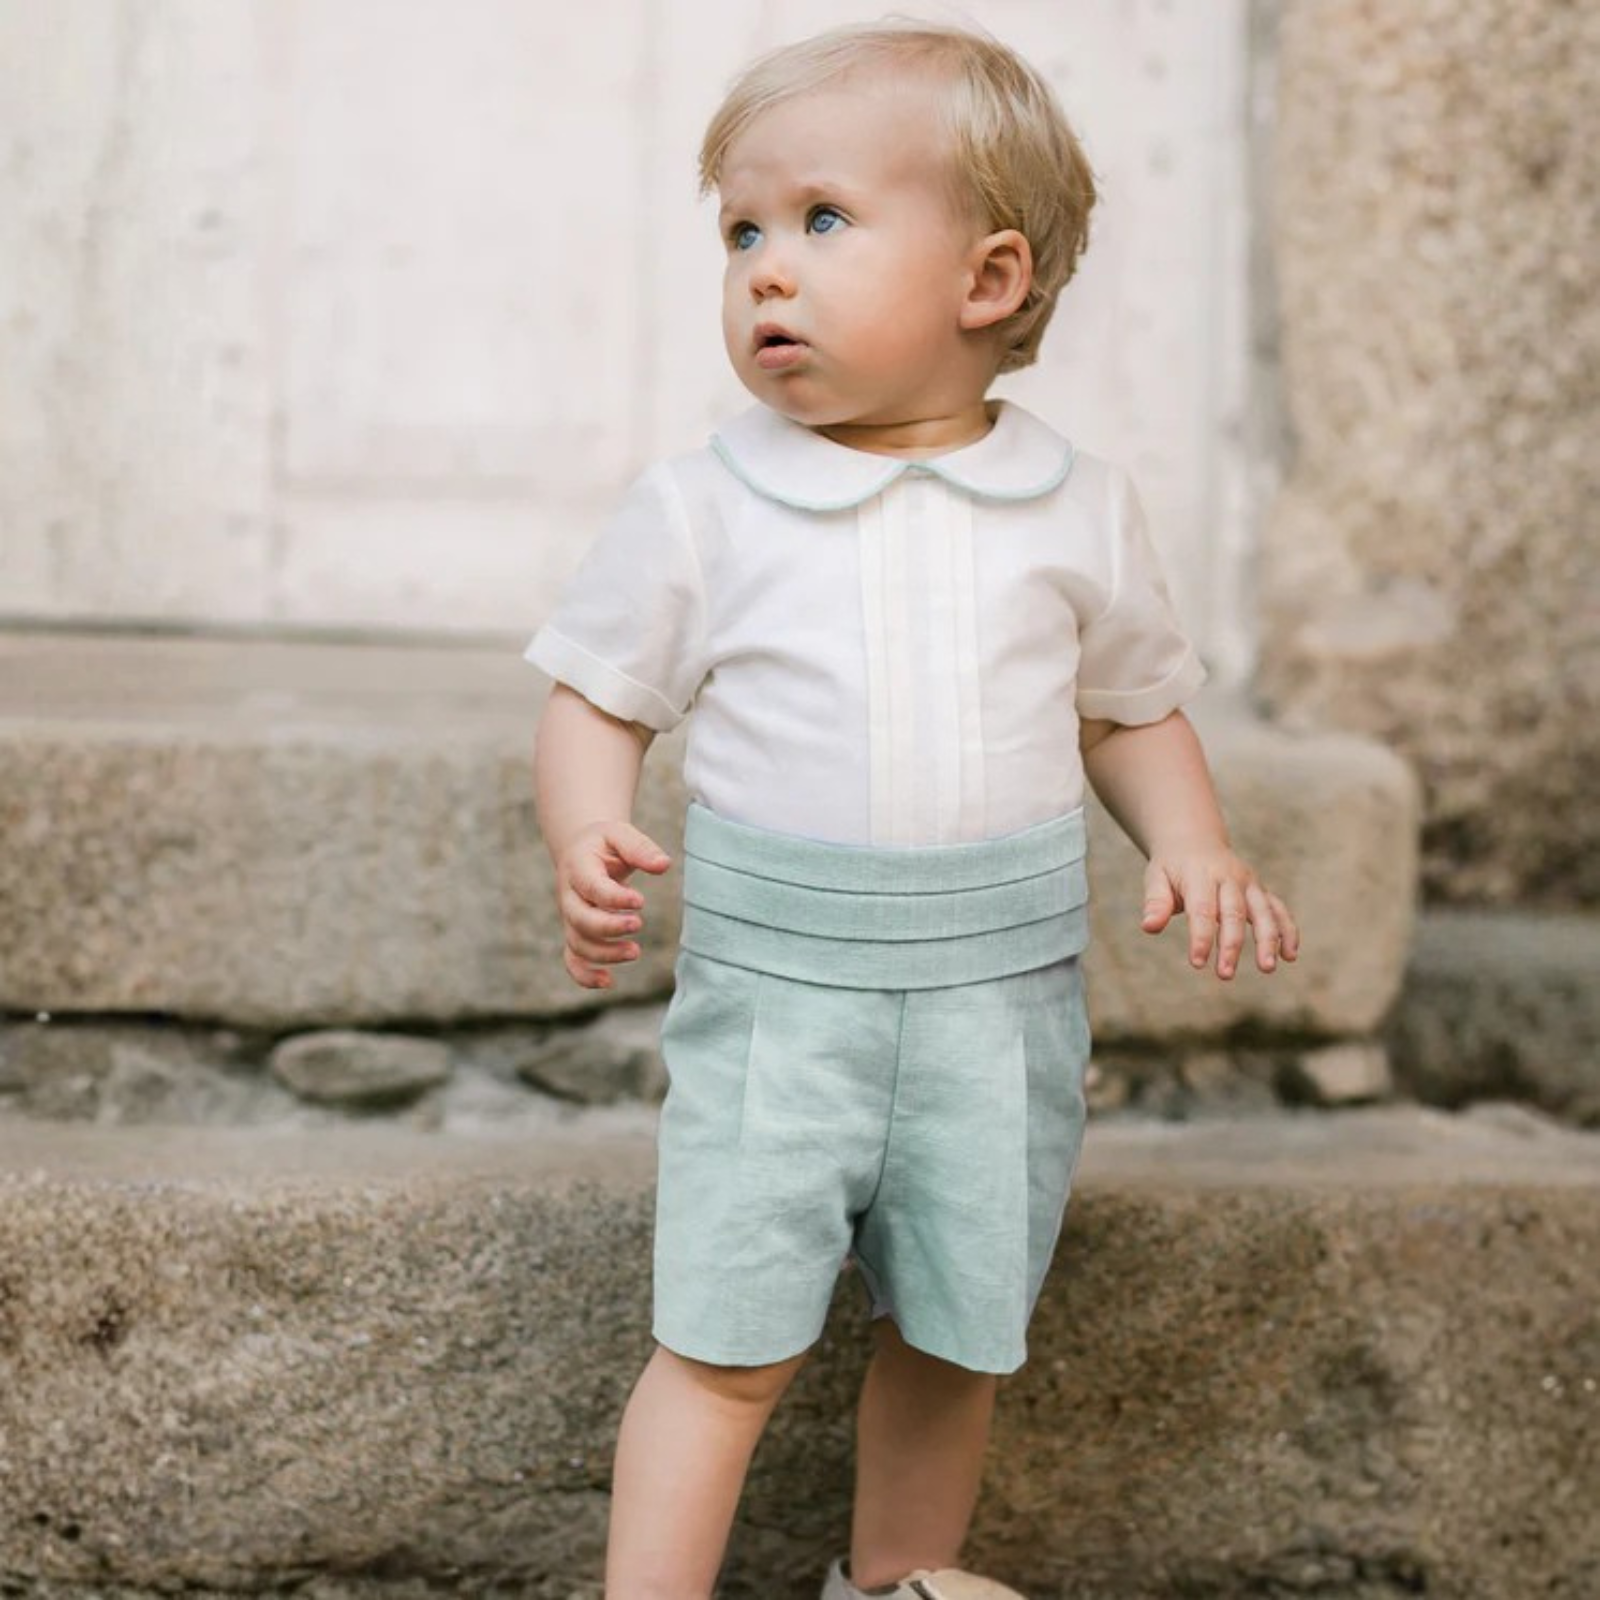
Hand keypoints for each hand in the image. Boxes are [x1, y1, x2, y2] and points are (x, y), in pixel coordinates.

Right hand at [554, 820, 671, 989]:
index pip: (591, 887)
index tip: (640, 901)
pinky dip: (585, 976)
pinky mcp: (576, 933)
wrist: (581, 850)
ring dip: (604, 953)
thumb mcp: (620, 833)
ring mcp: (570, 918)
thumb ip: (640, 848)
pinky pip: (573, 960)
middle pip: (580, 919)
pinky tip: (608, 982)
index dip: (613, 898)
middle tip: (638, 924)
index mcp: (578, 868)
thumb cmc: (605, 843)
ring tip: (635, 951)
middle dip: (608, 927)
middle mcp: (569, 896)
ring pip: (578, 943)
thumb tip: (664, 865)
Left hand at [1140, 847, 1299, 979]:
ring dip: (1268, 940)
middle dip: (1231, 945)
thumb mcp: (1156, 878)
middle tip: (1225, 975)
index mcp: (1200, 875)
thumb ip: (1155, 902)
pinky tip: (1290, 956)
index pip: (1202, 909)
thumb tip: (1149, 927)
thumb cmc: (1171, 867)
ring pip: (1264, 911)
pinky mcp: (1260, 890)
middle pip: (1234, 912)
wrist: (1193, 841)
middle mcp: (1229, 877)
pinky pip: (1278, 909)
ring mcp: (1249, 883)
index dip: (1201, 937)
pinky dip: (1287, 930)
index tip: (1197, 962)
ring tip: (1267, 968)